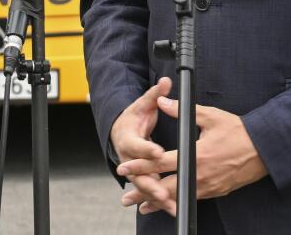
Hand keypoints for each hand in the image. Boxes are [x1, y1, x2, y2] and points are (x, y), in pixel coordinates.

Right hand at [109, 77, 173, 214]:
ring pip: (144, 186)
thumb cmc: (133, 118)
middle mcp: (127, 157)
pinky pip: (149, 190)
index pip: (137, 145)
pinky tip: (170, 208)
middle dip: (151, 183)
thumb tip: (166, 81)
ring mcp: (133, 170)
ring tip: (170, 205)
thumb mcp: (142, 105)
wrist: (120, 132)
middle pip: (138, 173)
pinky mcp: (141, 177)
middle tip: (163, 191)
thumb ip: (155, 95)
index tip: (159, 152)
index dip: (147, 149)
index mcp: (127, 139)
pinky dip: (158, 200)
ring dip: (155, 196)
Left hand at [118, 99, 267, 215]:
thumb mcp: (211, 116)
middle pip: (165, 187)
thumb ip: (183, 112)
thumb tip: (162, 102)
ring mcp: (207, 186)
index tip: (125, 167)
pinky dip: (176, 202)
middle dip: (143, 192)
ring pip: (177, 198)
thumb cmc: (238, 132)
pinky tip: (168, 204)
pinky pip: (191, 200)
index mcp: (195, 155)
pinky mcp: (215, 192)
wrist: (263, 150)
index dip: (140, 165)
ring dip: (158, 202)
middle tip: (126, 196)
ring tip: (141, 207)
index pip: (161, 162)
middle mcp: (199, 175)